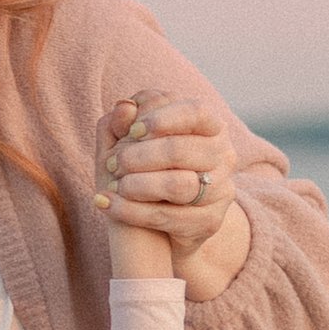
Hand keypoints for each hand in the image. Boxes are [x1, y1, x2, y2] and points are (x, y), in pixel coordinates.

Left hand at [92, 96, 251, 299]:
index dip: (163, 117)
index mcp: (210, 127)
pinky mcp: (209, 221)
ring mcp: (221, 190)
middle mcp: (223, 156)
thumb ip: (123, 122)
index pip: (196, 112)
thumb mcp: (127, 142)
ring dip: (137, 184)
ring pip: (178, 185)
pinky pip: (167, 216)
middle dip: (140, 156)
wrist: (159, 223)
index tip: (132, 130)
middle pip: (182, 150)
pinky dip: (130, 210)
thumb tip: (123, 106)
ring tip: (112, 184)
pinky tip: (105, 203)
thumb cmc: (143, 170)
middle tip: (113, 163)